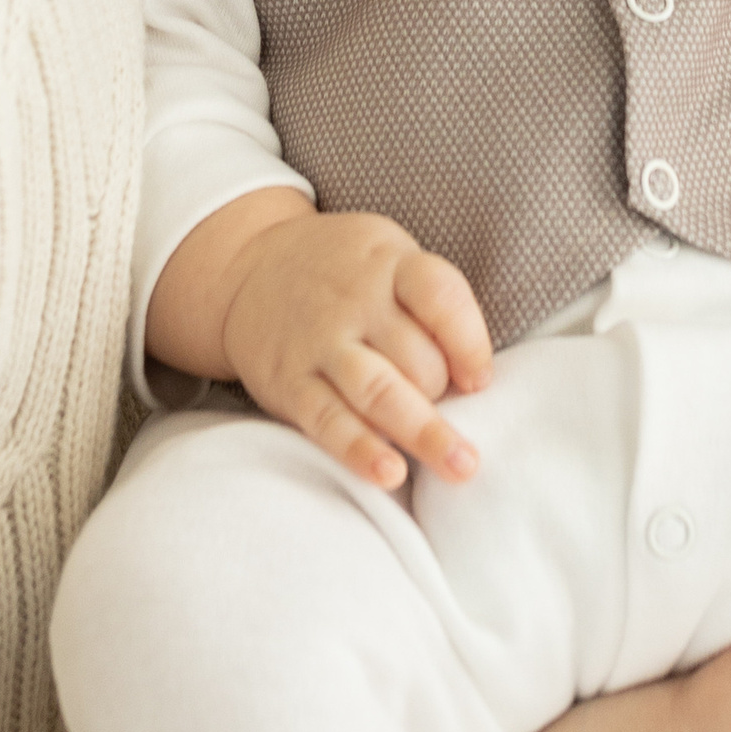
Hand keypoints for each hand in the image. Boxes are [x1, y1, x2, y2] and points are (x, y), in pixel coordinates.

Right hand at [145, 186, 490, 489]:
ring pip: (379, 392)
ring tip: (459, 466)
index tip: (482, 381)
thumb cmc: (345, 273)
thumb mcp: (390, 257)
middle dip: (444, 395)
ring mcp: (319, 343)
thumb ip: (429, 304)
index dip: (470, 342)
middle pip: (416, 356)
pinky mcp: (289, 383)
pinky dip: (361, 450)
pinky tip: (392, 474)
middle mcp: (355, 302)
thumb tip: (475, 378)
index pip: (440, 296)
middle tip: (457, 420)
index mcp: (390, 264)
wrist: (249, 267)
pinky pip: (329, 421)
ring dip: (424, 433)